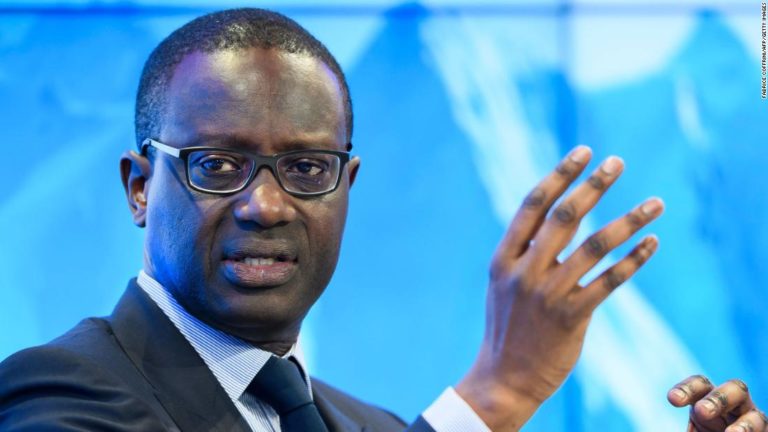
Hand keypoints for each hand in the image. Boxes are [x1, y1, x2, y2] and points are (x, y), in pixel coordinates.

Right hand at [455, 145, 663, 430]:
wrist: (504, 376)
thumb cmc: (507, 326)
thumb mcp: (503, 283)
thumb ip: (524, 251)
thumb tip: (557, 215)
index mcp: (503, 258)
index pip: (533, 206)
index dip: (560, 176)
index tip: (583, 152)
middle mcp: (524, 271)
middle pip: (564, 218)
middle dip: (594, 185)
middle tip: (618, 163)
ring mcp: (547, 294)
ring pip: (594, 247)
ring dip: (629, 221)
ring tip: (655, 202)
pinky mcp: (571, 317)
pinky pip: (609, 282)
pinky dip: (633, 260)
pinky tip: (651, 242)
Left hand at [668, 375, 767, 431]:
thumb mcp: (692, 430)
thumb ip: (689, 428)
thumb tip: (687, 429)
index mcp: (708, 399)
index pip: (700, 385)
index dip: (687, 388)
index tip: (673, 398)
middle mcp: (734, 405)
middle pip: (734, 389)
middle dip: (718, 398)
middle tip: (702, 411)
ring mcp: (753, 420)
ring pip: (755, 416)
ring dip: (744, 425)